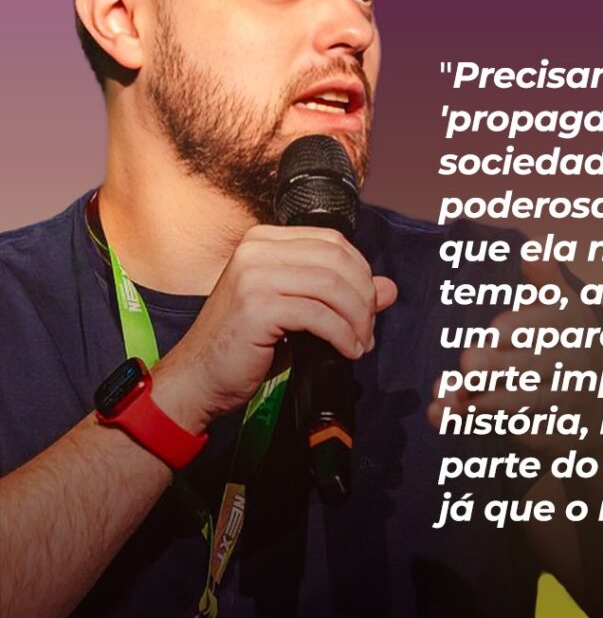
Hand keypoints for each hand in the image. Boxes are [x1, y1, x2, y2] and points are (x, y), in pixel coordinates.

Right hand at [151, 225, 396, 431]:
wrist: (198, 376)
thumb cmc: (244, 343)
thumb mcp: (296, 310)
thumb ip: (340, 294)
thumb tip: (390, 288)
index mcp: (264, 241)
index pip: (332, 242)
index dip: (361, 273)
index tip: (369, 305)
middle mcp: (256, 249)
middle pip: (337, 261)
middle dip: (363, 297)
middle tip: (368, 330)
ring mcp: (254, 275)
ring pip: (332, 287)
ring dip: (356, 319)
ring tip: (360, 343)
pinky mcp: (257, 306)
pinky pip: (318, 315)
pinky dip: (342, 335)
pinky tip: (347, 351)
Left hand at [427, 257, 602, 457]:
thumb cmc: (575, 348)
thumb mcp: (569, 311)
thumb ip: (547, 283)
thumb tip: (532, 250)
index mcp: (572, 328)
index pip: (548, 326)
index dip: (521, 329)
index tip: (496, 331)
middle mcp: (570, 366)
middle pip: (533, 366)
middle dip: (499, 365)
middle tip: (468, 364)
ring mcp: (560, 404)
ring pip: (520, 402)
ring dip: (481, 400)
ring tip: (446, 397)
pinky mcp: (546, 435)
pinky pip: (511, 430)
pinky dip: (476, 425)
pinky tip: (444, 416)